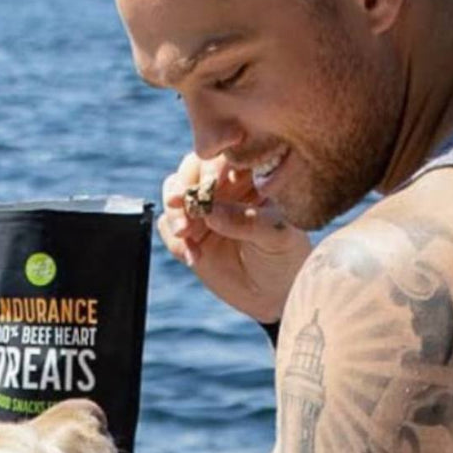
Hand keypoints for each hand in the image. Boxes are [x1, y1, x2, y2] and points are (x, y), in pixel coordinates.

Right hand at [157, 153, 313, 324]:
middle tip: (181, 202)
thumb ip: (246, 221)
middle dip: (184, 185)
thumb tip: (210, 211)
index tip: (210, 183)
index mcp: (250, 176)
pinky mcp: (186, 233)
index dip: (214, 165)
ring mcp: (202, 209)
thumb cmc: (285, 258)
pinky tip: (195, 257)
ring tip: (184, 233)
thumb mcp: (275, 237)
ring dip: (175, 211)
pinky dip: (176, 240)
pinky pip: (168, 226)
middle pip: (192, 168)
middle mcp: (223, 186)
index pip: (227, 157)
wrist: (272, 295)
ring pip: (174, 192)